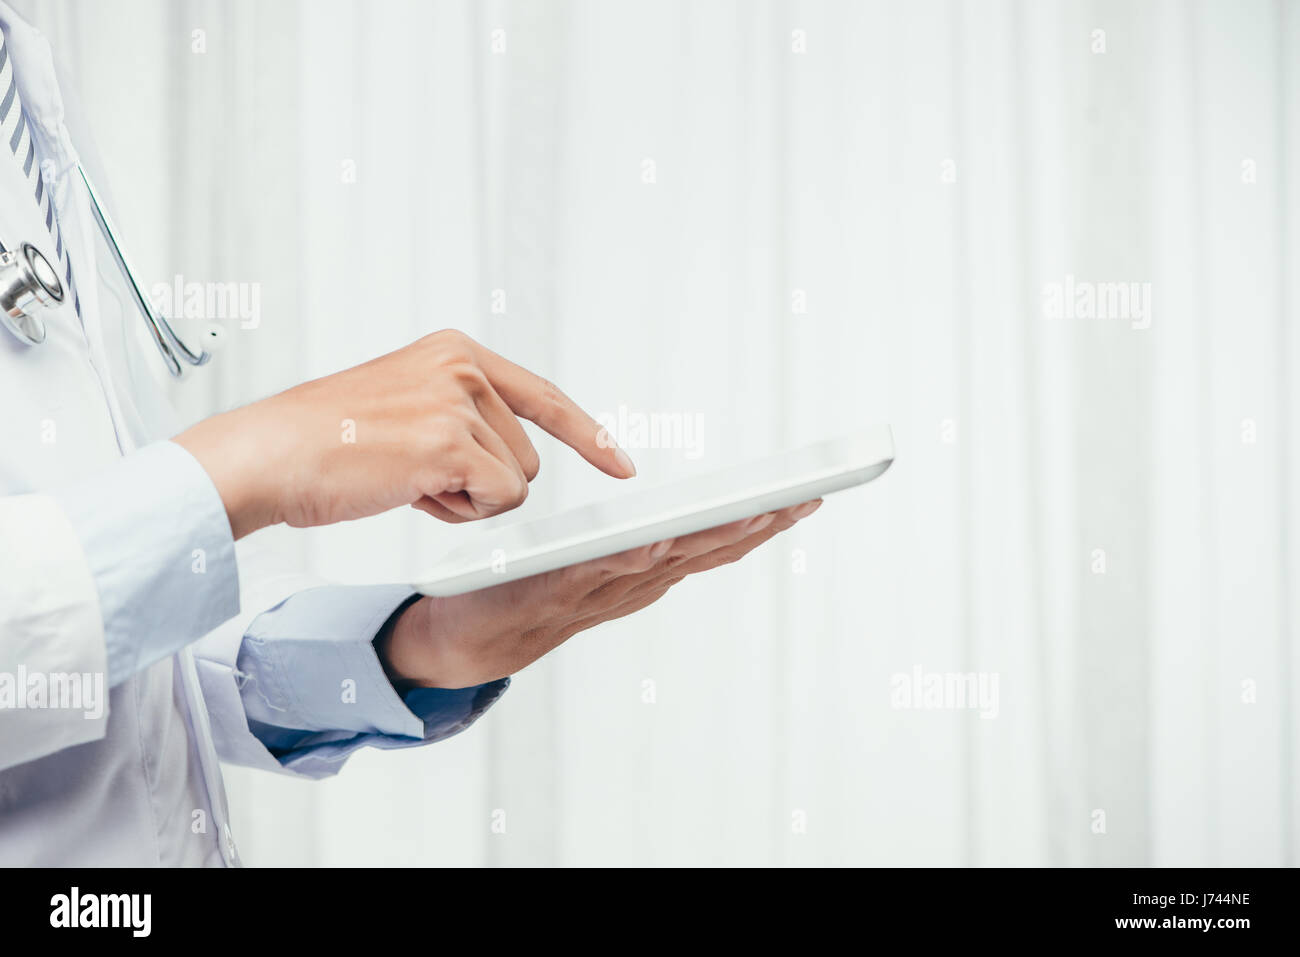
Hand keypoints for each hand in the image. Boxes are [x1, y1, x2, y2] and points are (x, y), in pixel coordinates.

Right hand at [174, 330, 634, 537]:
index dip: (587, 436)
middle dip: (481, 485)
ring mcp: (458, 400)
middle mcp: (463, 366)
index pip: (543, 396)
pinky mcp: (450, 440)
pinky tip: (410, 492)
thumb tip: (510, 462)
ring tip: (407, 480)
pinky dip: (460, 513)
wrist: (269, 454)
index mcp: (455, 352)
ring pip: (515, 484)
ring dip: (468, 501)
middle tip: (417, 476)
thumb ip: (460, 416)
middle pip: (526, 457)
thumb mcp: (405, 405)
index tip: (622, 466)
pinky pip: (499, 499)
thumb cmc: (327, 443)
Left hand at [377, 499, 822, 687]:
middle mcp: (632, 584)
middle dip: (758, 525)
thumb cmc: (527, 592)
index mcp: (644, 572)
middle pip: (706, 550)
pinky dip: (634, 554)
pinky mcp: (556, 589)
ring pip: (668, 559)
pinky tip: (658, 534)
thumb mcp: (593, 567)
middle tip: (805, 497)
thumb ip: (629, 550)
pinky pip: (602, 568)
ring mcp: (598, 588)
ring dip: (712, 536)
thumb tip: (667, 529)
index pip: (713, 543)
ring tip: (757, 508)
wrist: (463, 639)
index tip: (809, 495)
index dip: (762, 522)